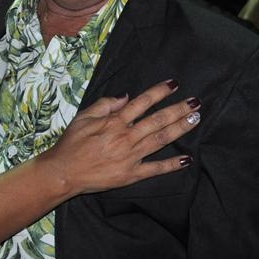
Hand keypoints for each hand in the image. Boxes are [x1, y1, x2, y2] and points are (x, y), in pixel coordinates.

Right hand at [41, 79, 198, 195]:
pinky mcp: (131, 174)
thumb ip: (105, 105)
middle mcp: (126, 137)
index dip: (159, 92)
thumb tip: (126, 96)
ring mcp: (130, 156)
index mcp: (114, 121)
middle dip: (178, 109)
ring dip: (180, 129)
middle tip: (196, 102)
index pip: (142, 102)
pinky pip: (155, 168)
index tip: (174, 84)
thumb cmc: (71, 143)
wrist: (63, 172)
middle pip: (158, 120)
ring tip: (195, 119)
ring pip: (161, 139)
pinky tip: (187, 159)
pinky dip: (172, 164)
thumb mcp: (83, 117)